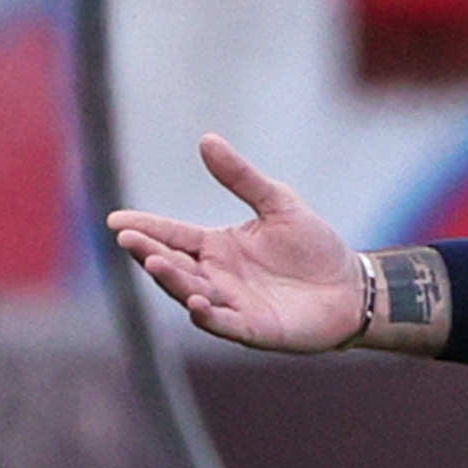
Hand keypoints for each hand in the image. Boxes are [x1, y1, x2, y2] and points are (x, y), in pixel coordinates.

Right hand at [105, 134, 361, 352]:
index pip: (172, 235)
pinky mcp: (253, 328)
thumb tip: (207, 139)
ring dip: (172, 280)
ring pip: (190, 293)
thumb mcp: (278, 203)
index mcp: (216, 247)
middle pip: (173, 264)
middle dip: (149, 253)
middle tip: (129, 240)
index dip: (145, 228)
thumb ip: (242, 178)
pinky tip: (196, 303)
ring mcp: (231, 304)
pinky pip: (223, 324)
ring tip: (156, 263)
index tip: (116, 221)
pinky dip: (207, 316)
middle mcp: (216, 276)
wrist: (352, 288)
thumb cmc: (314, 247)